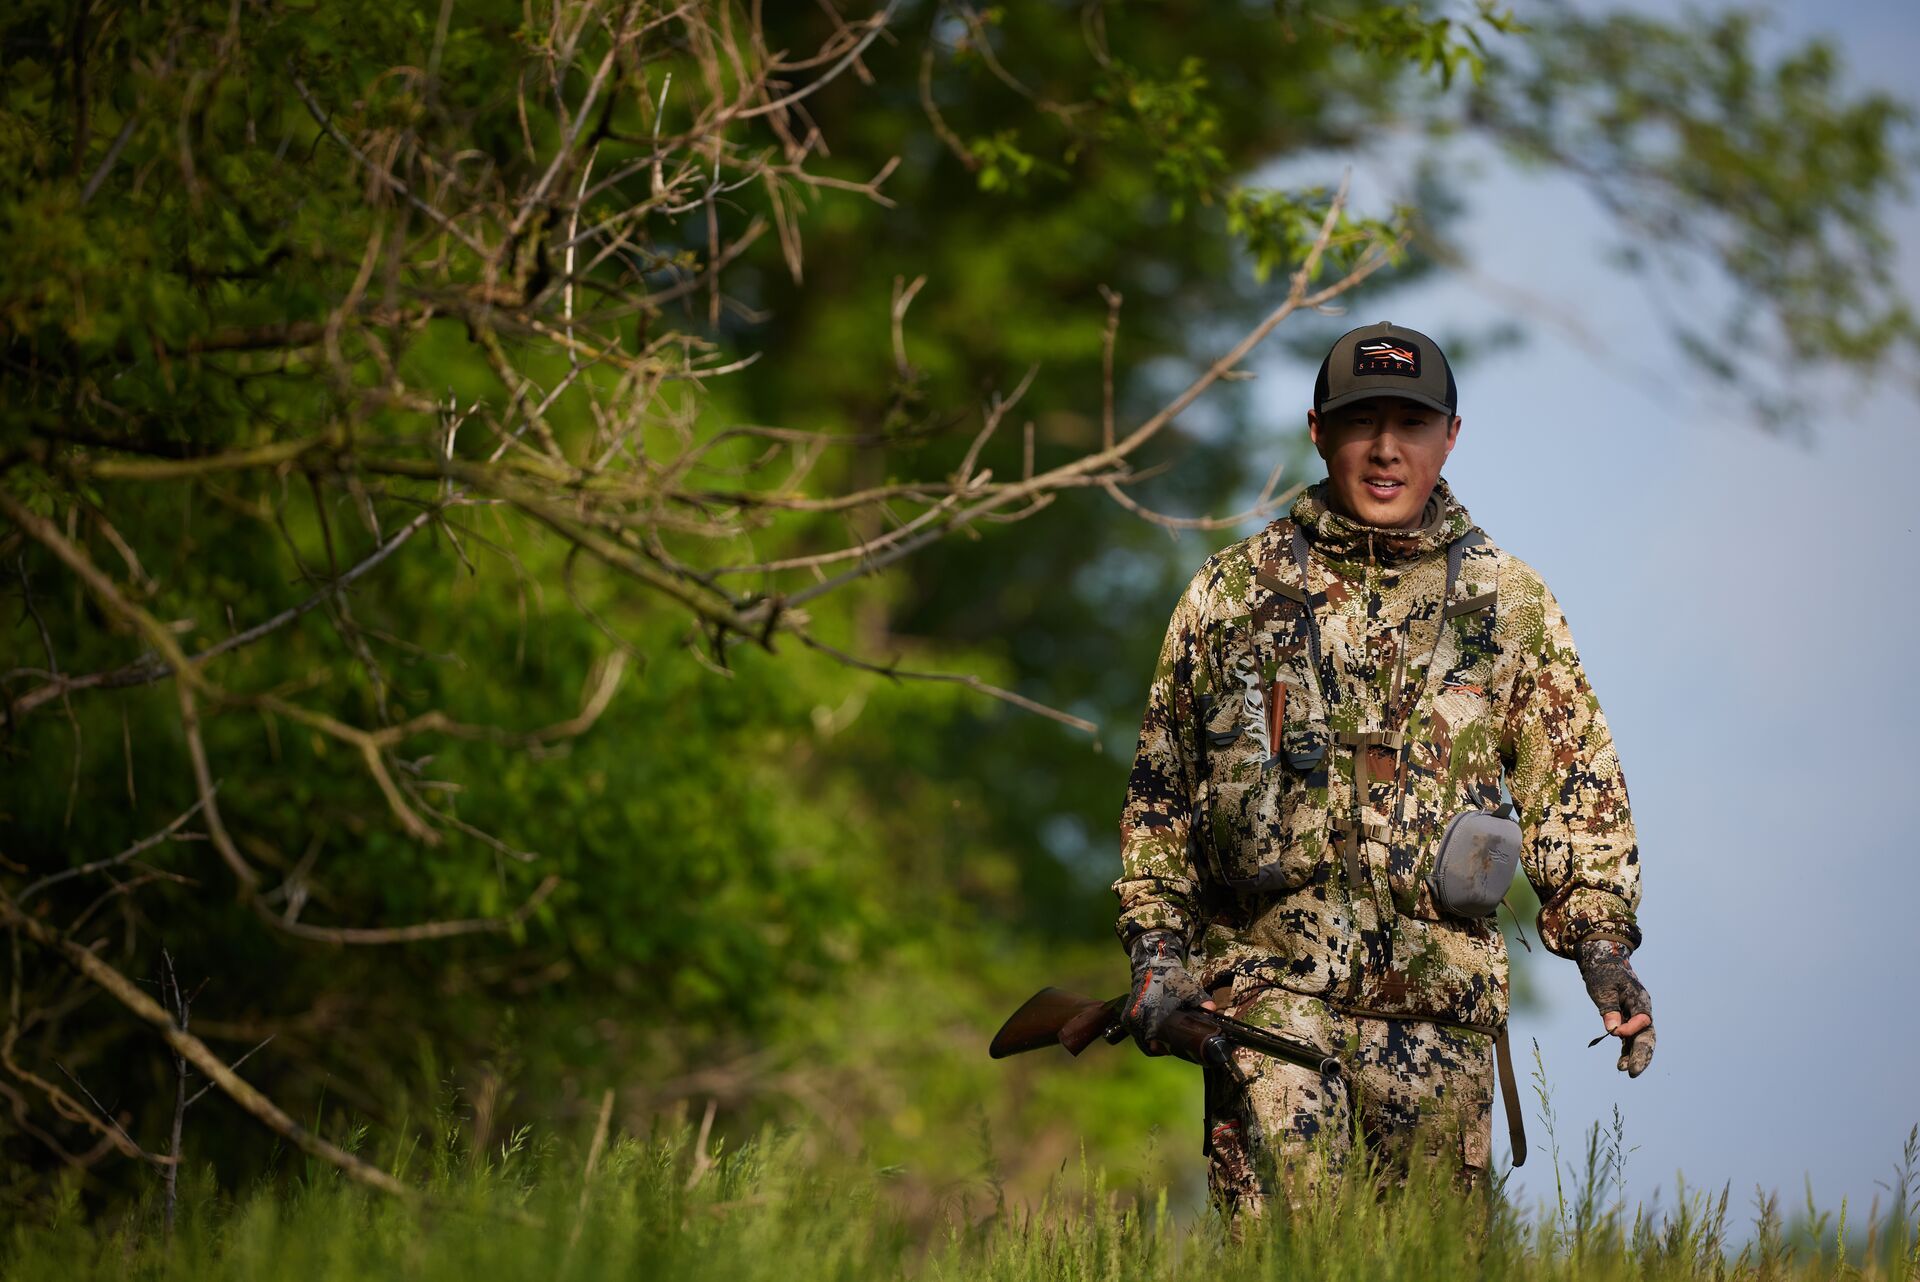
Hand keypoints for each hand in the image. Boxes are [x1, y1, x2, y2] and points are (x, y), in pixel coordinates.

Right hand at [1123, 929, 1214, 1055]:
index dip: (1164, 1048)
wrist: (1152, 964)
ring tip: (1161, 1042)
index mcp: (1154, 1013)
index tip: (1171, 1050)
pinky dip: (1142, 1035)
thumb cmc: (1172, 978)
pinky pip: (1134, 1032)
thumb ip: (1202, 1002)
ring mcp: (1131, 1016)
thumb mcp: (1190, 989)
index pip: (1155, 1040)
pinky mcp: (1127, 1014)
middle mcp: (1139, 1016)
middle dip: (1158, 1047)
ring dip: (1149, 1042)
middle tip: (1169, 1047)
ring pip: (1140, 1039)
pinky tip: (1152, 1034)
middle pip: (1147, 1043)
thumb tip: (1213, 1012)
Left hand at [1577, 937, 1655, 1076]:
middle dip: (1642, 1054)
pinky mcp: (1626, 1020)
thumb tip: (1613, 1031)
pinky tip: (1620, 1064)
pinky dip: (1626, 1050)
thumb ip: (1610, 1009)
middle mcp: (1642, 1010)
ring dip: (1633, 1055)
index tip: (1614, 1033)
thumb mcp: (1603, 989)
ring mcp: (1635, 1016)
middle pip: (1647, 1035)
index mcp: (1640, 1000)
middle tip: (1633, 1072)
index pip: (1642, 1020)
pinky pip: (1630, 1039)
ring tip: (1624, 1070)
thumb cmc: (1603, 972)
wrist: (1602, 960)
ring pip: (1640, 1040)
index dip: (1631, 1029)